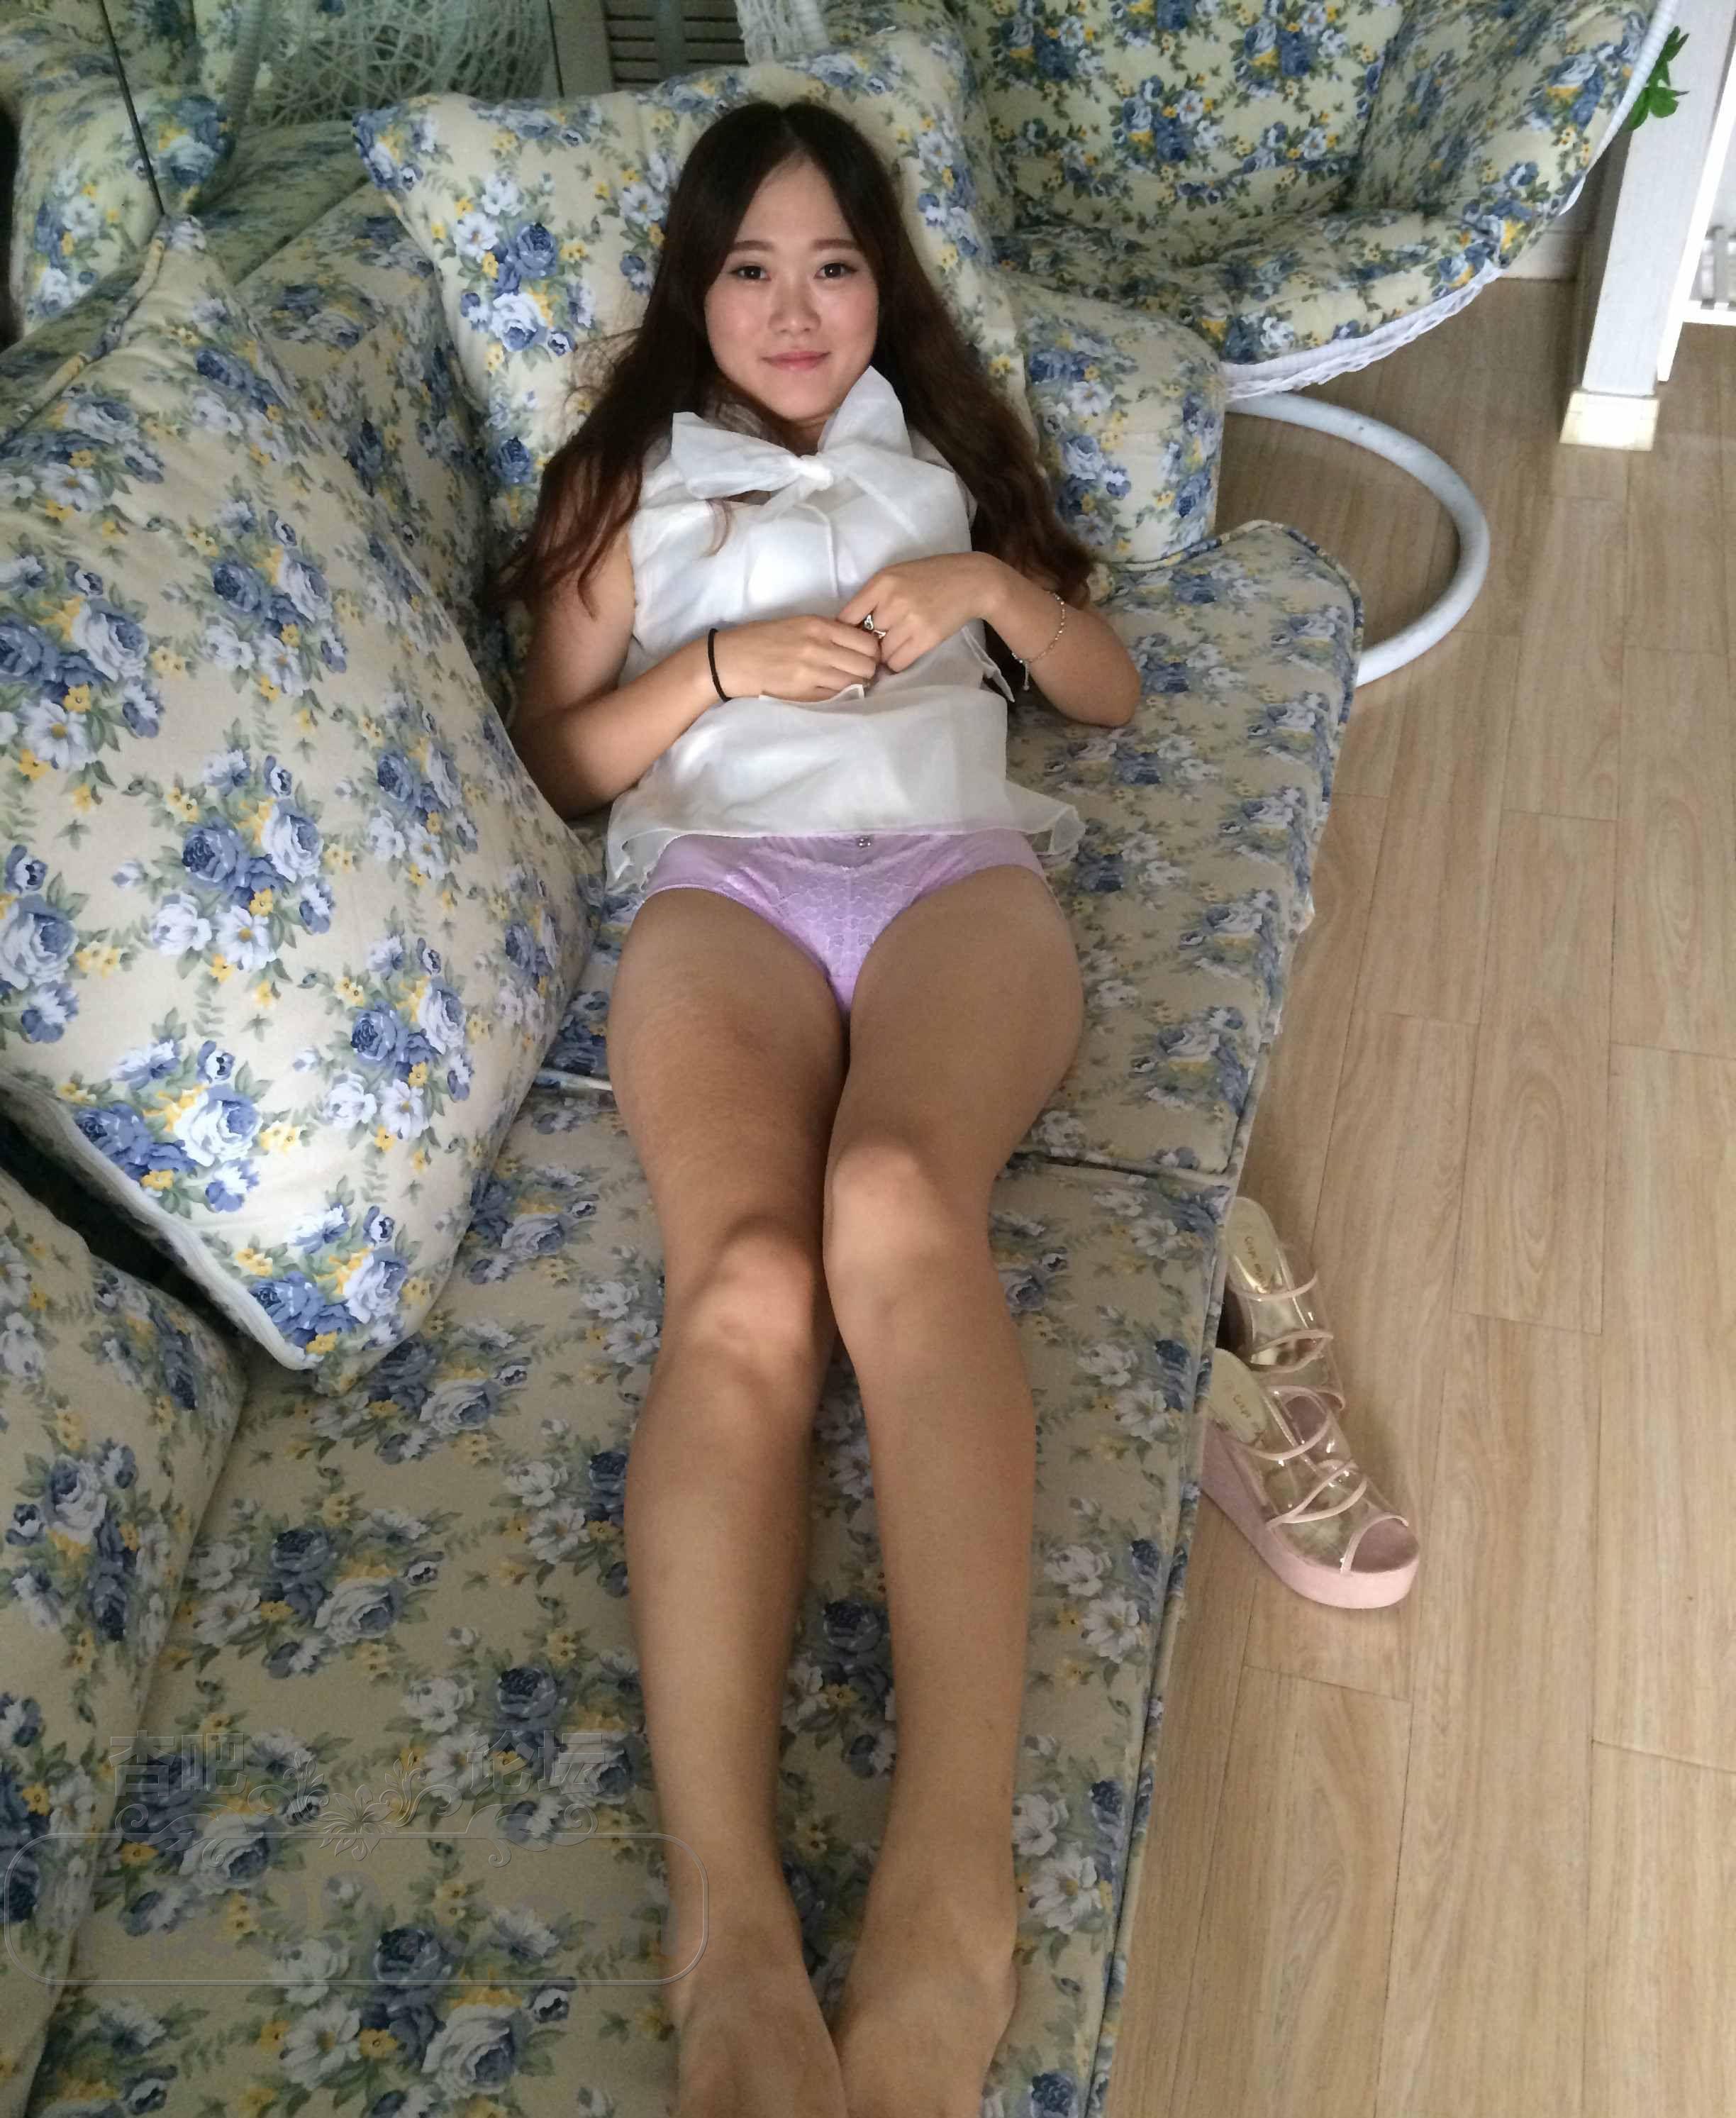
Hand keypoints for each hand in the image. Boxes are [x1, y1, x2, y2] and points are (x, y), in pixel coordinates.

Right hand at [709, 615, 881, 703]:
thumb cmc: (761, 639)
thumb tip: (856, 643)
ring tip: (845, 683)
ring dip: (855, 685)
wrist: (730, 659)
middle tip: (858, 673)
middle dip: (868, 671)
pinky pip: (836, 697)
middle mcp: (819, 647)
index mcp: (819, 626)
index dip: (872, 651)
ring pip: (855, 683)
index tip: (865, 655)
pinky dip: (839, 695)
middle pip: (867, 665)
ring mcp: (811, 672)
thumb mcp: (798, 623)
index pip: (867, 642)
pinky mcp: (803, 693)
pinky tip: (831, 691)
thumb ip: (827, 632)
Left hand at [837, 555, 1003, 673]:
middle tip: (880, 641)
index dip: (847, 631)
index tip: (852, 637)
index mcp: (882, 582)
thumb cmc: (930, 577)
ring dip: (885, 655)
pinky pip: (898, 662)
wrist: (970, 581)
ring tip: (897, 645)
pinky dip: (897, 662)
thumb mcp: (896, 575)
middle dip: (871, 643)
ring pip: (881, 653)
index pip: (847, 616)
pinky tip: (905, 652)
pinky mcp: (926, 638)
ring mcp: (910, 621)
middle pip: (865, 638)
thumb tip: (850, 627)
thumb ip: (873, 596)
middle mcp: (893, 601)